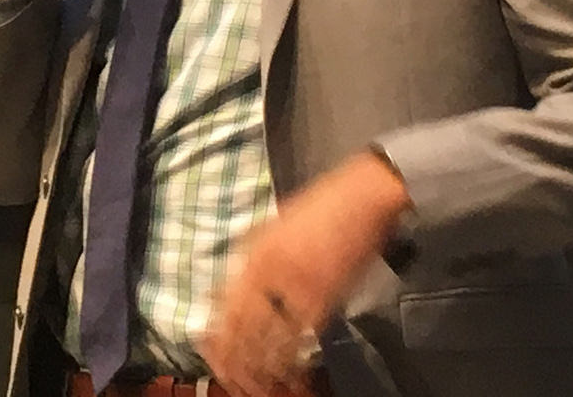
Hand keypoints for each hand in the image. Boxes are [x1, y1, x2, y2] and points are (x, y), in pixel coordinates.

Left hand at [202, 153, 410, 396]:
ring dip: (261, 367)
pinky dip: (291, 359)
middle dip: (234, 358)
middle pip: (241, 326)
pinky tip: (290, 375)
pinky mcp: (324, 294)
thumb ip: (254, 257)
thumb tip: (237, 286)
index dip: (215, 336)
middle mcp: (266, 270)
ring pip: (268, 337)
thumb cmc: (321, 208)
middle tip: (232, 381)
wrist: (361, 195)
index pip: (224, 304)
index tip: (211, 356)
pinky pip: (300, 336)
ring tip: (256, 388)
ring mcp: (294, 284)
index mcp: (252, 252)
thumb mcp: (273, 227)